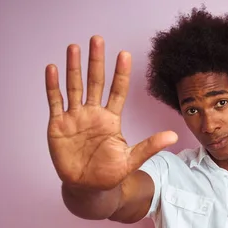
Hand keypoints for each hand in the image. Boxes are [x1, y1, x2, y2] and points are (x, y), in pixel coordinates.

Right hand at [45, 35, 177, 189]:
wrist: (87, 188)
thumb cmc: (109, 174)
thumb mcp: (131, 159)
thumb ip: (150, 146)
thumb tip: (174, 136)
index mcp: (111, 120)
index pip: (117, 91)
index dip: (120, 73)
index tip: (124, 54)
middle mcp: (93, 114)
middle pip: (95, 82)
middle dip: (96, 62)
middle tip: (97, 39)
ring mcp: (75, 118)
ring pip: (74, 87)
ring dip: (73, 68)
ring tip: (74, 47)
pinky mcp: (58, 125)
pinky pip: (55, 102)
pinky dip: (53, 86)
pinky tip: (53, 69)